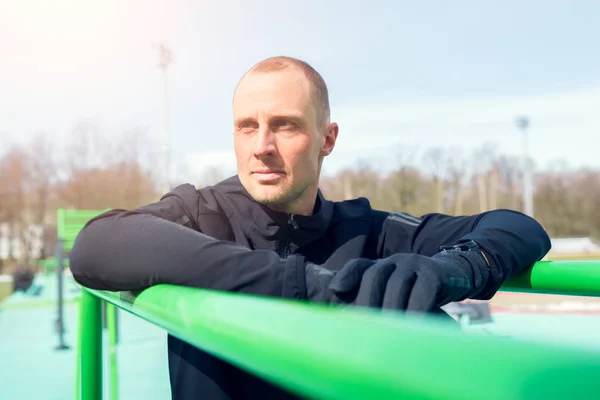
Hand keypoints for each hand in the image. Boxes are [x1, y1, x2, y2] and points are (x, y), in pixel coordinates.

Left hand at [319, 251, 488, 311]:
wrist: (457, 275)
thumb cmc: (419, 291)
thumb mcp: (397, 293)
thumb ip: (375, 299)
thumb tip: (348, 308)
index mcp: (383, 265)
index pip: (360, 266)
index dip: (347, 277)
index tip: (336, 292)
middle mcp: (396, 260)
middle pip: (375, 276)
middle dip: (368, 301)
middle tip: (366, 327)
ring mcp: (415, 263)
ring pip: (397, 284)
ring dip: (391, 309)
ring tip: (387, 332)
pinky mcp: (435, 271)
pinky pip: (423, 289)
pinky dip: (416, 308)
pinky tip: (413, 325)